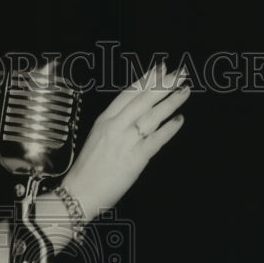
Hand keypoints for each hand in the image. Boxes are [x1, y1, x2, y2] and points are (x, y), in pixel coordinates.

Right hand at [61, 62, 189, 218]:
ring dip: (171, 102)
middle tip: (179, 72)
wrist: (78, 193)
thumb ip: (115, 126)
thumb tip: (136, 118)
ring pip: (152, 116)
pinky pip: (156, 140)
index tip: (160, 68)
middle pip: (143, 100)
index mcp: (104, 120)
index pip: (128, 94)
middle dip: (163, 84)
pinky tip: (179, 120)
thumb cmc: (87, 171)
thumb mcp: (97, 139)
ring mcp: (125, 142)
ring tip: (184, 91)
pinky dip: (169, 129)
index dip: (146, 80)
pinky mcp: (135, 159)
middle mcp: (115, 127)